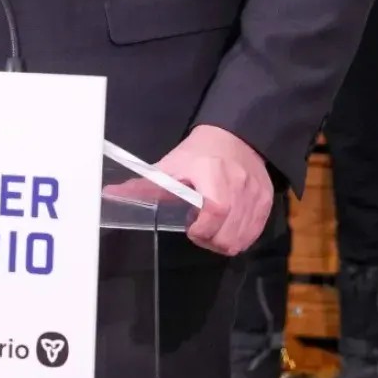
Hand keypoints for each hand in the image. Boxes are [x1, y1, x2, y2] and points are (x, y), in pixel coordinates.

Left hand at [154, 124, 275, 255]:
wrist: (236, 136)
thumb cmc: (199, 153)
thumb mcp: (171, 165)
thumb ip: (145, 185)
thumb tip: (110, 194)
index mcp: (214, 175)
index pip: (215, 212)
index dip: (202, 230)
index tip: (190, 227)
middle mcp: (239, 186)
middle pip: (229, 236)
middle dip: (210, 241)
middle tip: (200, 229)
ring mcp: (256, 195)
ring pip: (242, 240)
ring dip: (224, 242)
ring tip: (213, 226)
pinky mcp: (267, 201)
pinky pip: (254, 234)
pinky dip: (239, 237)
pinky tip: (227, 225)